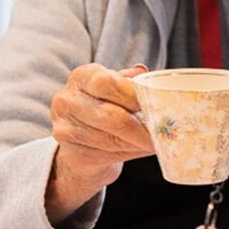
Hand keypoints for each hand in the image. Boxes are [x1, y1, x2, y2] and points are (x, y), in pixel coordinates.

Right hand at [45, 63, 152, 222]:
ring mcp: (65, 129)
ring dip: (138, 143)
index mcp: (81, 77)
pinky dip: (129, 154)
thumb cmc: (104, 108)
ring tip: (155, 142)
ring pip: (111, 139)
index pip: (105, 82)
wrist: (79, 144)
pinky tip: (138, 149)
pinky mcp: (71, 154)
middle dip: (141, 127)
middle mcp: (67, 101)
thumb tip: (143, 72)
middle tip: (162, 133)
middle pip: (109, 116)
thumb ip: (129, 81)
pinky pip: (107, 156)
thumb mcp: (115, 89)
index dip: (131, 94)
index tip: (153, 103)